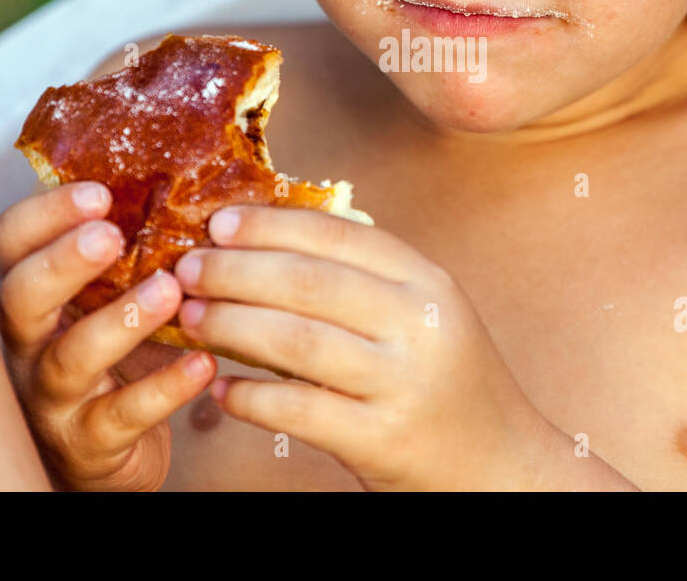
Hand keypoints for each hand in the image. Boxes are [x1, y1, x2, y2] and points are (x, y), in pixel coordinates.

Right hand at [0, 182, 216, 489]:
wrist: (111, 449)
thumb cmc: (117, 359)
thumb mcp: (117, 296)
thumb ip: (139, 247)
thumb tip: (204, 182)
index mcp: (36, 293)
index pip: (14, 242)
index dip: (45, 213)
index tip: (98, 192)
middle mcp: (30, 341)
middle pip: (22, 295)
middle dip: (63, 261)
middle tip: (111, 235)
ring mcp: (54, 395)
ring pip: (71, 356)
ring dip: (122, 319)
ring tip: (171, 290)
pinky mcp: (90, 441)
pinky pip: (123, 414)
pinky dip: (165, 388)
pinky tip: (203, 364)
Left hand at [172, 205, 553, 490]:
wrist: (498, 464)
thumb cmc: (446, 381)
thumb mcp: (424, 313)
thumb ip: (367, 277)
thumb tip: (272, 237)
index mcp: (427, 282)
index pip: (339, 235)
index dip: (272, 224)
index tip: (220, 222)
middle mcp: (419, 325)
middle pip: (308, 282)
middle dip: (235, 270)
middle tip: (188, 269)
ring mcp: (402, 383)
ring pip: (297, 341)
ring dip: (231, 324)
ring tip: (191, 318)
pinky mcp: (382, 439)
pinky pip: (300, 410)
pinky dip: (252, 397)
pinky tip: (222, 387)